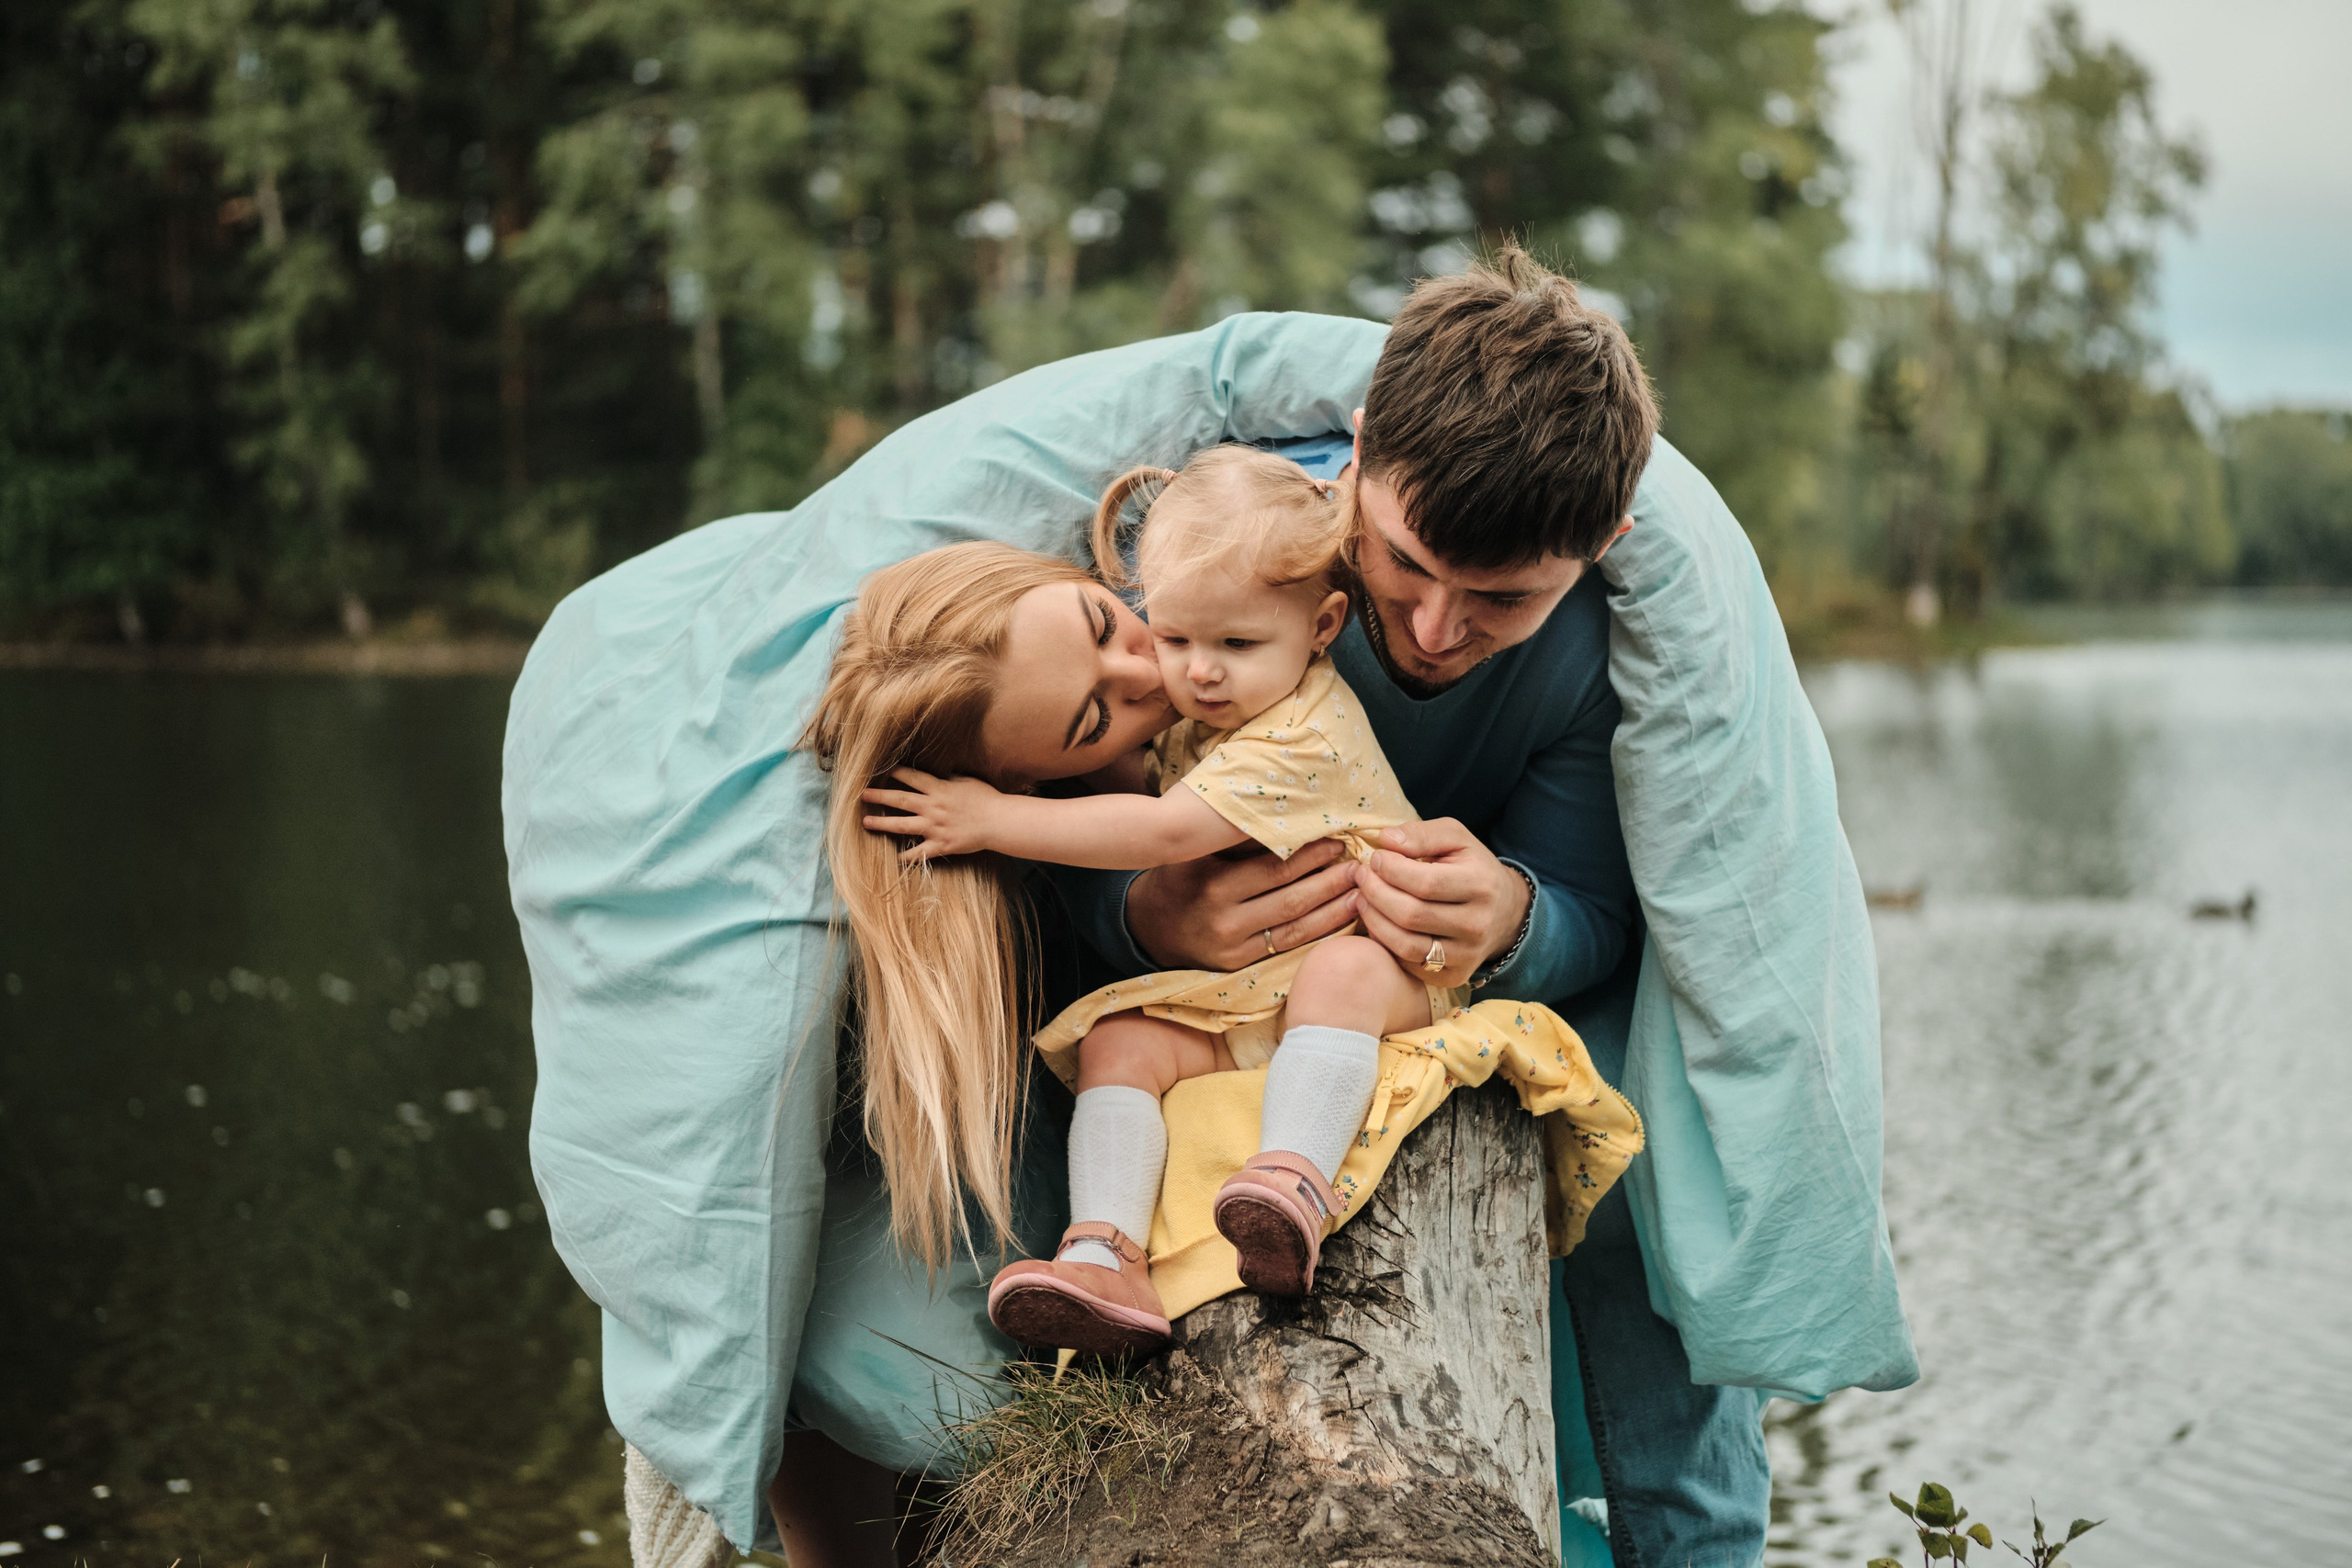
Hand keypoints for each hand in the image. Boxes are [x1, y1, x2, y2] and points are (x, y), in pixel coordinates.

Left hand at [858, 767, 1005, 863]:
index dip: (895, 772)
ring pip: (902, 825)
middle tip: (862, 794)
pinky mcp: (941, 845)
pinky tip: (893, 858)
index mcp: (939, 789)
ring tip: (866, 822)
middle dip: (879, 795)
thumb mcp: (967, 781)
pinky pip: (919, 854)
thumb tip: (938, 775)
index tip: (881, 770)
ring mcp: (935, 828)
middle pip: (899, 799)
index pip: (911, 777)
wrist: (1000, 822)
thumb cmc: (987, 798)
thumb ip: (948, 779)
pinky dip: (906, 858)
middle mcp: (932, 807)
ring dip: (882, 823)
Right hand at [1127, 838, 1359, 970]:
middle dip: (1330, 881)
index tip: (1337, 840)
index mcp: (1212, 883)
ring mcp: (1233, 947)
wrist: (1148, 928)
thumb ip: (1238, 840)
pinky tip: (1341, 919)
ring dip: (1333, 909)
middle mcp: (1224, 918)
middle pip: (1291, 898)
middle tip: (1360, 865)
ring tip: (1361, 891)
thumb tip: (1289, 814)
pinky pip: (1287, 948)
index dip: (1311, 855)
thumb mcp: (1198, 854)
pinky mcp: (1239, 965)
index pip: (1274, 867)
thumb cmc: (1180, 878)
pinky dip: (1318, 933)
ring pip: (1295, 928)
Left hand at [1350, 819, 1531, 988]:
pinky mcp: (1453, 976)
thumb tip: (1386, 840)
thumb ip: (1422, 834)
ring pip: (1405, 944)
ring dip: (1373, 919)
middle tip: (1361, 877)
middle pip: (1411, 915)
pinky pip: (1407, 963)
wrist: (1504, 913)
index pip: (1424, 883)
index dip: (1390, 870)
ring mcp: (1466, 956)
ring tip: (1362, 898)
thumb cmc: (1471, 868)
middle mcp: (1477, 925)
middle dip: (1375, 893)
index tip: (1375, 858)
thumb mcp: (1456, 839)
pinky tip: (1378, 921)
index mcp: (1481, 886)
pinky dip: (1385, 942)